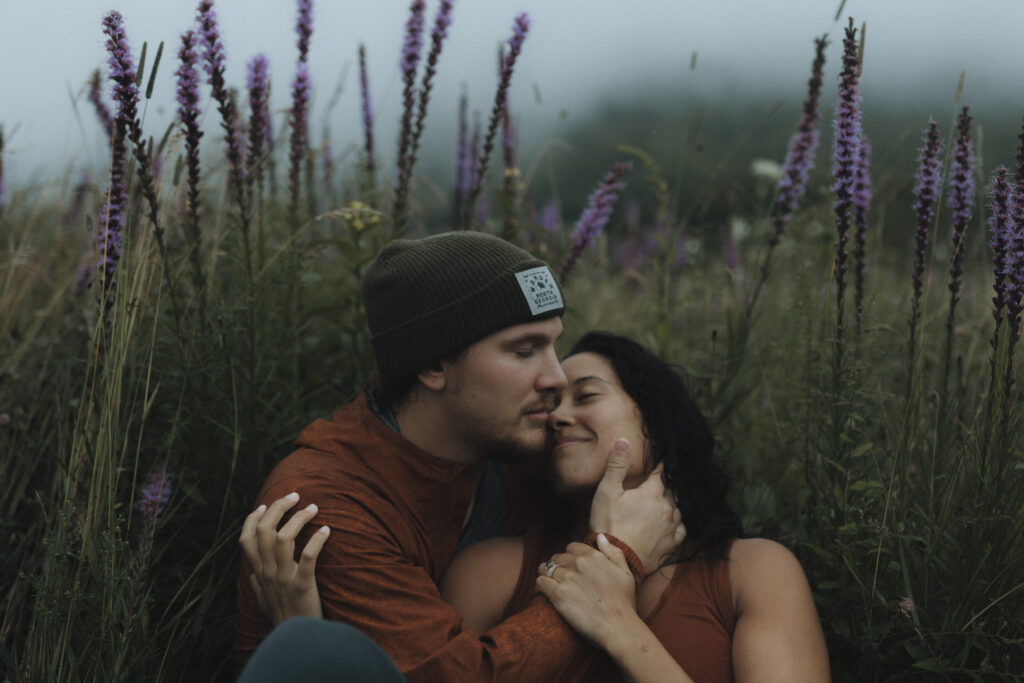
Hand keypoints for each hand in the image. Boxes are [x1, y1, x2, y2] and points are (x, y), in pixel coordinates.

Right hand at [239, 492, 328, 624]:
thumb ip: (256, 584)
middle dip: (278, 508)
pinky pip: (308, 557)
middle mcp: (267, 573)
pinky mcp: (302, 585)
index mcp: (259, 573)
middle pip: (264, 531)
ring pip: (283, 538)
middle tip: (295, 495)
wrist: (296, 638)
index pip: (246, 540)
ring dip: (299, 518)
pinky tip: (327, 531)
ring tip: (314, 508)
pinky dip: (317, 540)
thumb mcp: (262, 601)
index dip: (252, 519)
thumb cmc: (281, 617)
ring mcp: (283, 578)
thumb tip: (252, 572)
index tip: (264, 505)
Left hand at [535, 535, 639, 647]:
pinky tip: (544, 594)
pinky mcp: (558, 594)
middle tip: (560, 580)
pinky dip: (539, 588)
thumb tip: (600, 537)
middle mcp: (579, 563)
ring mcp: (567, 578)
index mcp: (594, 556)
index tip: (571, 569)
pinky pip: (540, 582)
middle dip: (557, 567)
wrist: (618, 627)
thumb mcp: (626, 573)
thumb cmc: (624, 604)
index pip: (572, 547)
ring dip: (546, 576)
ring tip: (550, 586)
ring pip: (545, 568)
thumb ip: (613, 552)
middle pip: (557, 558)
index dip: (570, 557)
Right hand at [588, 439, 684, 573]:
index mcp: (653, 492)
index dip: (660, 466)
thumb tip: (624, 440)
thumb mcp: (607, 491)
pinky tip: (672, 523)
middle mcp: (667, 507)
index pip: (661, 473)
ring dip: (671, 503)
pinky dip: (677, 524)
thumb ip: (617, 465)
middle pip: (671, 491)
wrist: (617, 560)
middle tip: (660, 482)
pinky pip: (681, 529)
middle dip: (665, 485)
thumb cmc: (609, 524)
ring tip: (665, 501)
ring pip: (677, 509)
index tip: (663, 460)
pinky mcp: (671, 544)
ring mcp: (671, 526)